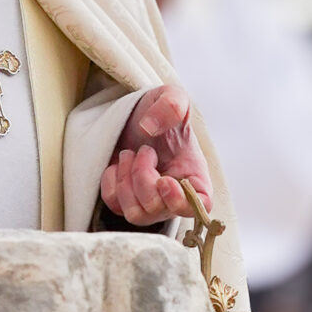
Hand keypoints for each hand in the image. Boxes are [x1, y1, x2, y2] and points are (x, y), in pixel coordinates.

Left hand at [100, 85, 212, 225]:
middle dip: (143, 176)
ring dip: (126, 181)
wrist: (136, 117)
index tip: (164, 179)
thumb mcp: (172, 97)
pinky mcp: (127, 202)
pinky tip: (118, 164)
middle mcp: (175, 195)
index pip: (200, 207)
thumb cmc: (160, 112)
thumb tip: (149, 127)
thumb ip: (171, 105)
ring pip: (136, 214)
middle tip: (145, 150)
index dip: (180, 200)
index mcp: (195, 175)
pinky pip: (114, 205)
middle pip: (158, 209)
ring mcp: (150, 202)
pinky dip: (111, 182)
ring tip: (129, 155)